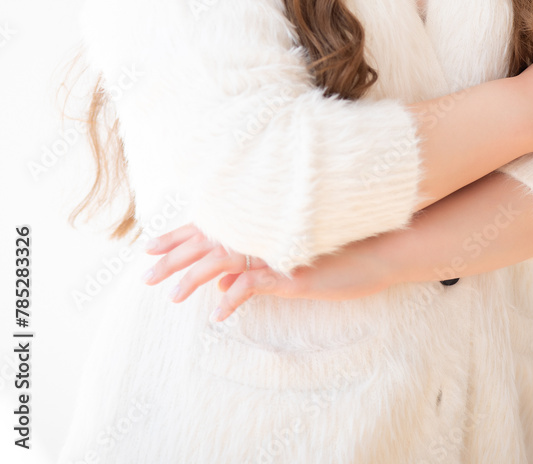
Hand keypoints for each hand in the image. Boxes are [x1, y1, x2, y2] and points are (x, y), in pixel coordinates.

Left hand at [142, 223, 396, 321]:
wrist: (378, 249)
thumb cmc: (337, 254)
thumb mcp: (289, 263)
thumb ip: (252, 269)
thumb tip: (222, 283)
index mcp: (261, 229)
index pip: (211, 228)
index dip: (179, 235)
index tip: (151, 246)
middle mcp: (263, 236)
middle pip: (209, 242)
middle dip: (175, 257)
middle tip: (146, 273)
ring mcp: (276, 252)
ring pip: (225, 260)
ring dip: (196, 278)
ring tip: (174, 297)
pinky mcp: (292, 271)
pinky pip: (256, 282)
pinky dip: (236, 296)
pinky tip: (221, 312)